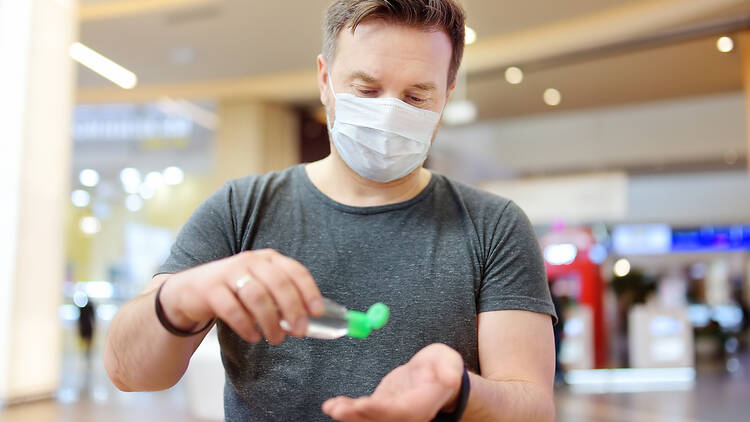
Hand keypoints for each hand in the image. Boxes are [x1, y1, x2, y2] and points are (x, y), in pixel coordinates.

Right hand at [158, 249, 324, 344]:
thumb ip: (282, 300)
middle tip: (300, 331)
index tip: (317, 312)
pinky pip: (233, 309)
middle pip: (278, 283)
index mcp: (268, 259)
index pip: (295, 271)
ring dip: (270, 322)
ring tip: (276, 339)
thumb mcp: (261, 288)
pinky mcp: (211, 289)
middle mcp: (250, 261)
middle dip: (293, 309)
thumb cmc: (235, 292)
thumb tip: (307, 322)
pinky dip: (246, 326)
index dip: (309, 291)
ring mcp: (229, 273)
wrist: (191, 291)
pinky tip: (253, 336)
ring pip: (257, 297)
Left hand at [323, 343, 464, 421]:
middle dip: (358, 416)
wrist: (436, 375)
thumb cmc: (442, 366)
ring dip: (349, 416)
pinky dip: (347, 410)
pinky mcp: (382, 408)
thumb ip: (449, 369)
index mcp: (424, 402)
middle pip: (382, 420)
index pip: (403, 411)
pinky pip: (364, 413)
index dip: (382, 410)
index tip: (364, 404)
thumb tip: (450, 378)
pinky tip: (331, 405)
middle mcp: (407, 414)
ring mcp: (393, 413)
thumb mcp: (449, 361)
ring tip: (331, 407)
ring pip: (370, 420)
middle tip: (338, 408)